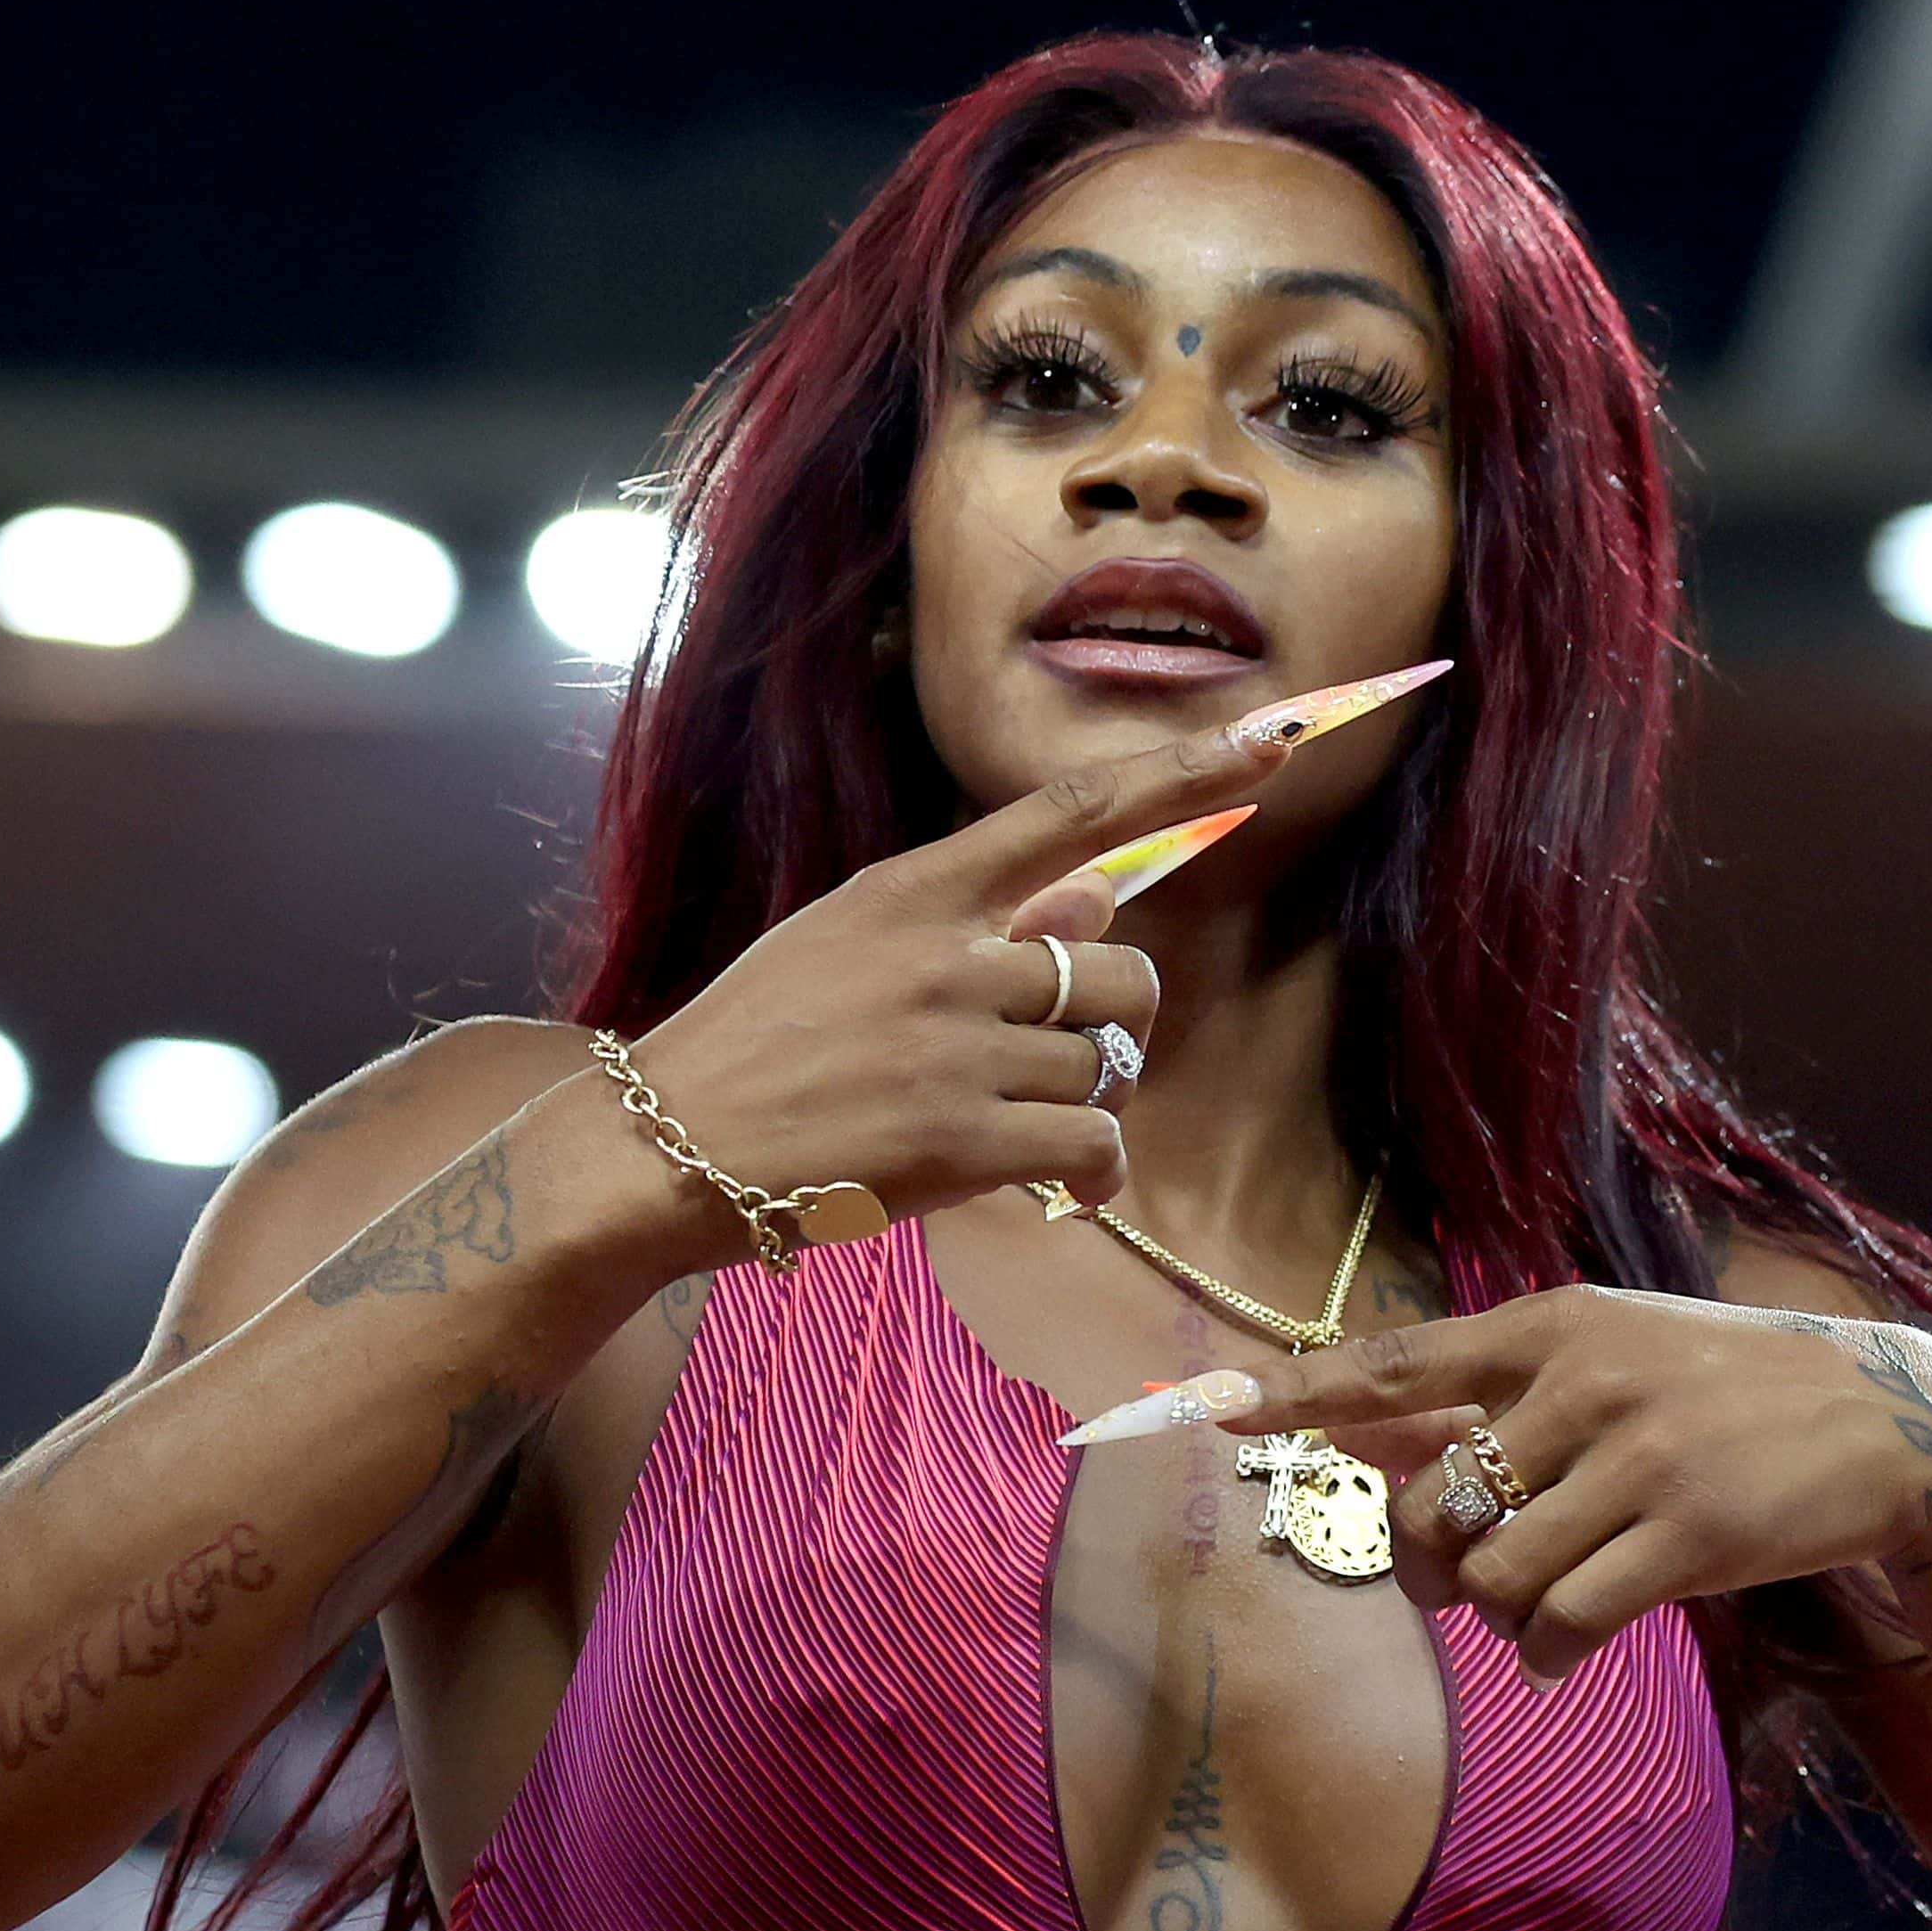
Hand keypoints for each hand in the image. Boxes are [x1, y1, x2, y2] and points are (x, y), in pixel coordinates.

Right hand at [621, 717, 1273, 1227]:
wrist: (662, 1148)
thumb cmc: (756, 1047)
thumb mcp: (848, 946)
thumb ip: (973, 921)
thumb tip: (1094, 903)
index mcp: (915, 892)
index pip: (1072, 813)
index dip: (1182, 777)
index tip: (1269, 744)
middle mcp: (947, 957)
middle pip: (1118, 975)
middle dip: (1112, 1025)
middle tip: (1052, 1061)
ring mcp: (957, 1049)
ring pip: (1104, 1067)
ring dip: (1083, 1103)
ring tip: (1010, 1123)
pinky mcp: (962, 1142)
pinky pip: (1094, 1146)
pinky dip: (1095, 1173)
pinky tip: (1060, 1186)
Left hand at [1213, 1289, 1931, 1679]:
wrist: (1886, 1422)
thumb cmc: (1731, 1397)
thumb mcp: (1619, 1359)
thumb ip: (1503, 1400)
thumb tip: (1373, 1448)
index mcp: (1555, 1326)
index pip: (1397, 1364)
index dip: (1298, 1398)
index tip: (1212, 1420)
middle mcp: (1584, 1380)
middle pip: (1433, 1506)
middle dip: (1432, 1568)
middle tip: (1473, 1581)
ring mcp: (1637, 1456)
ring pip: (1493, 1579)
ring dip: (1503, 1619)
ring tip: (1550, 1609)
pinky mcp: (1688, 1532)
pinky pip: (1563, 1624)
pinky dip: (1552, 1654)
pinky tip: (1574, 1645)